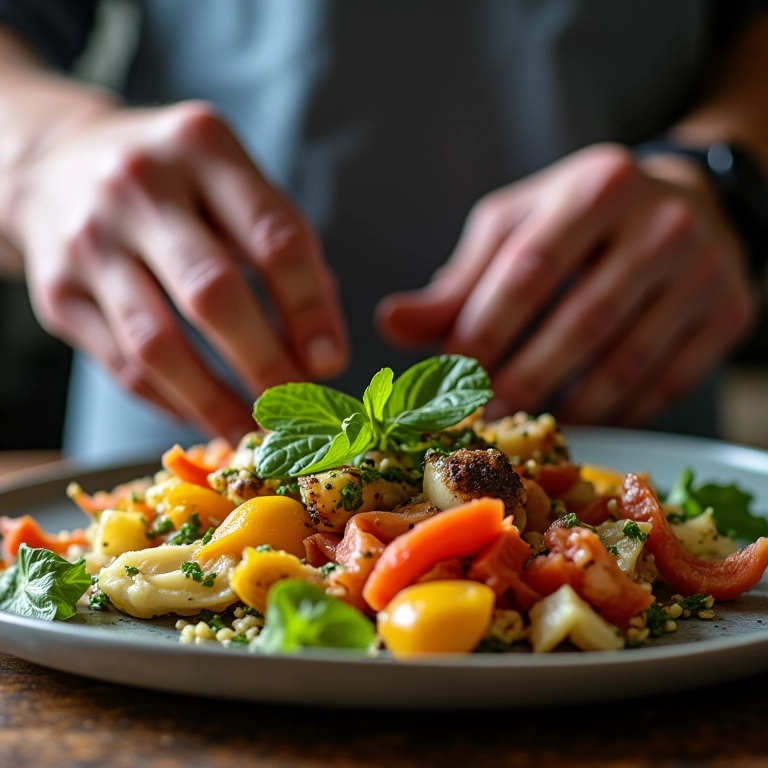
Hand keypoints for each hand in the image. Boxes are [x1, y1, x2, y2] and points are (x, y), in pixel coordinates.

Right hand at [9, 101, 348, 442]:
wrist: (56, 162)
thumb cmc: (171, 180)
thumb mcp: (230, 181)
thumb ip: (280, 247)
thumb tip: (322, 344)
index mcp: (204, 148)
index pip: (274, 238)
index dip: (309, 309)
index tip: (331, 361)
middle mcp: (139, 187)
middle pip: (213, 294)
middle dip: (265, 364)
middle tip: (295, 406)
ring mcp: (89, 241)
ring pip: (159, 346)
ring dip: (215, 401)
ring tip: (254, 429)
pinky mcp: (57, 292)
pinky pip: (123, 367)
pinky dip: (173, 401)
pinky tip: (206, 414)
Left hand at [378, 143, 755, 425]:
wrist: (686, 202)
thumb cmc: (579, 218)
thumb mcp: (516, 228)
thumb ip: (458, 280)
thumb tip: (390, 325)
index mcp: (595, 189)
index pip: (529, 271)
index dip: (483, 332)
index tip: (450, 377)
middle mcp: (660, 224)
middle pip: (580, 322)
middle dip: (522, 380)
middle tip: (483, 417)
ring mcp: (705, 270)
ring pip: (626, 362)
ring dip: (568, 408)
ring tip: (524, 426)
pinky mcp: (728, 314)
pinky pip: (667, 383)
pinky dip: (618, 413)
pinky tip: (581, 421)